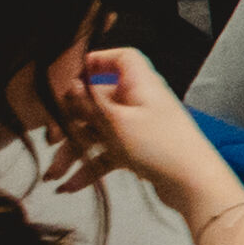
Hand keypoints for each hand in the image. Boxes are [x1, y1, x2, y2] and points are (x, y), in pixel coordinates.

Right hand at [46, 46, 239, 219]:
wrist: (193, 185)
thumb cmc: (162, 147)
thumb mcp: (117, 122)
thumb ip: (90, 103)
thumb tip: (71, 85)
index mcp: (140, 84)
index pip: (120, 58)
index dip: (95, 62)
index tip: (68, 77)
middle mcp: (139, 101)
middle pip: (97, 101)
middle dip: (70, 122)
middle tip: (50, 140)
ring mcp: (138, 126)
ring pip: (97, 131)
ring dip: (74, 152)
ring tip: (53, 174)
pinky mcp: (137, 150)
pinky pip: (106, 153)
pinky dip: (89, 167)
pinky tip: (70, 186)